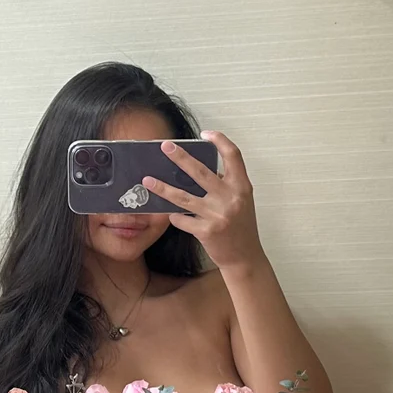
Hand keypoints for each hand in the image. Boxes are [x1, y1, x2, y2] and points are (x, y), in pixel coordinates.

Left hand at [142, 131, 263, 272]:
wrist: (245, 258)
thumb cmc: (242, 228)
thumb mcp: (242, 202)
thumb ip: (227, 185)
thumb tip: (201, 170)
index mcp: (242, 187)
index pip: (233, 155)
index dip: (220, 141)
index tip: (205, 134)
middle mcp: (230, 198)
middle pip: (201, 171)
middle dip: (180, 157)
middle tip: (165, 146)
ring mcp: (217, 215)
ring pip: (183, 197)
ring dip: (163, 188)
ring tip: (147, 180)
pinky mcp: (206, 231)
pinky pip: (182, 219)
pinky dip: (175, 216)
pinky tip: (171, 215)